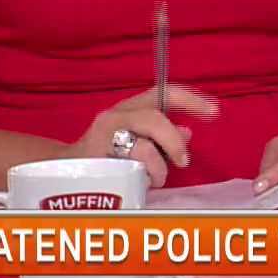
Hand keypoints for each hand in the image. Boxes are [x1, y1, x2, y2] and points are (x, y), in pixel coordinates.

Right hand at [64, 85, 218, 188]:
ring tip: (157, 179)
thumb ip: (163, 138)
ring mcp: (102, 135)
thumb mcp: (140, 145)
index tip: (214, 112)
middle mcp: (116, 116)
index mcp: (131, 109)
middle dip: (174, 141)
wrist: (62, 173)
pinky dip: (139, 177)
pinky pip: (125, 167)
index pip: (164, 93)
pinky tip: (138, 184)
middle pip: (154, 117)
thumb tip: (188, 132)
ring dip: (157, 167)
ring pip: (141, 145)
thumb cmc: (106, 158)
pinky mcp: (93, 157)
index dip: (191, 100)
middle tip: (184, 161)